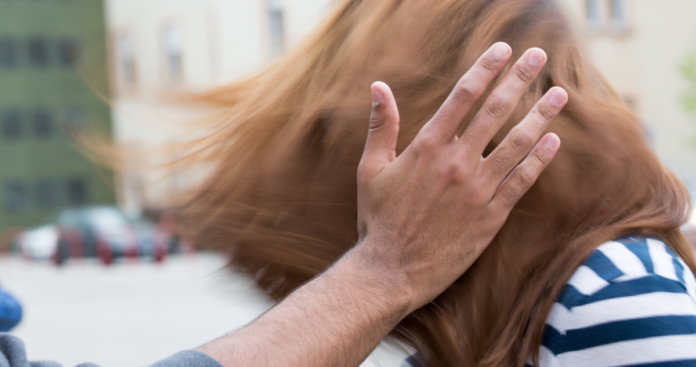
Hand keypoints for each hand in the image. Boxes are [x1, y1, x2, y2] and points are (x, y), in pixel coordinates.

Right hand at [354, 42, 566, 310]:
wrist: (392, 271)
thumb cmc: (378, 220)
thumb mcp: (370, 169)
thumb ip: (381, 126)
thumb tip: (378, 86)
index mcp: (426, 147)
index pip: (463, 96)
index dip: (485, 68)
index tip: (502, 49)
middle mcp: (456, 163)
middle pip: (495, 111)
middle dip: (519, 78)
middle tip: (538, 56)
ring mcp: (477, 190)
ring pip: (517, 143)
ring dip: (541, 115)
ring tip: (560, 94)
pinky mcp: (491, 216)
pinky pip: (522, 182)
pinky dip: (539, 160)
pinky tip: (553, 142)